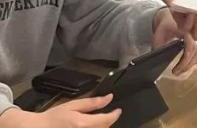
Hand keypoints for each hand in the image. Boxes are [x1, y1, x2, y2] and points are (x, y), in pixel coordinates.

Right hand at [0, 96, 119, 126]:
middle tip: (107, 115)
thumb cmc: (53, 117)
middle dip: (108, 122)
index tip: (118, 110)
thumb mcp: (73, 105)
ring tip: (98, 121)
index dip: (115, 115)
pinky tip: (90, 126)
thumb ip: (92, 103)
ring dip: (101, 127)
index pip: (106, 120)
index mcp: (81, 124)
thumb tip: (109, 98)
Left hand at [154, 8, 196, 74]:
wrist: (170, 16)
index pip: (191, 47)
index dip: (185, 61)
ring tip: (182, 69)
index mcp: (187, 27)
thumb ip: (158, 46)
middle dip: (188, 65)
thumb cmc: (165, 24)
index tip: (175, 70)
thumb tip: (159, 59)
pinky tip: (189, 64)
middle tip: (177, 72)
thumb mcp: (158, 34)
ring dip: (193, 63)